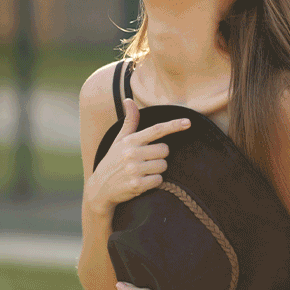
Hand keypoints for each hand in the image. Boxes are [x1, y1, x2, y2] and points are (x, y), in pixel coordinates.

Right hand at [86, 98, 189, 215]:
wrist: (100, 188)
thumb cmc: (113, 161)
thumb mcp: (119, 141)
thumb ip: (129, 122)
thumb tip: (129, 100)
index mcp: (130, 140)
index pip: (156, 130)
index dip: (173, 125)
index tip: (188, 122)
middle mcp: (132, 153)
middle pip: (165, 150)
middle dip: (160, 156)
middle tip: (146, 161)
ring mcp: (134, 169)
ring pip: (163, 165)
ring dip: (157, 170)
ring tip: (143, 171)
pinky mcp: (136, 184)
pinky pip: (159, 180)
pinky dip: (154, 182)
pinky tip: (142, 181)